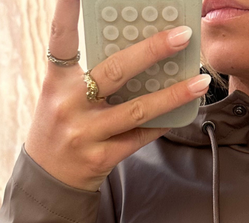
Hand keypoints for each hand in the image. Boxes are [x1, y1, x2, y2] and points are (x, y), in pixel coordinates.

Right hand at [25, 0, 210, 191]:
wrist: (48, 179)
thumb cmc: (60, 128)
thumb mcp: (62, 96)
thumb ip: (89, 75)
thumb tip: (138, 53)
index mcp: (56, 81)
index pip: (61, 38)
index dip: (67, 9)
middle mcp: (69, 105)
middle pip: (115, 71)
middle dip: (152, 51)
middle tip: (181, 35)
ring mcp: (86, 133)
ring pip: (137, 109)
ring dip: (173, 94)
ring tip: (200, 81)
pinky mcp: (101, 157)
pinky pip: (139, 137)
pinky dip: (162, 123)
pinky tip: (183, 112)